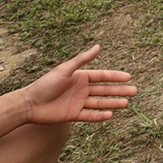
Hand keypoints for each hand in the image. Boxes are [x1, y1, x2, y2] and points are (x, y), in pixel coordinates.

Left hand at [20, 45, 135, 125]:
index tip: (129, 77)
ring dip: (113, 103)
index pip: (102, 76)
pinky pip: (89, 116)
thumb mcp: (65, 70)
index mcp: (80, 77)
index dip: (116, 77)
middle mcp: (81, 90)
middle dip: (119, 91)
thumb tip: (98, 46)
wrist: (28, 104)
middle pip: (104, 90)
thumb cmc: (45, 84)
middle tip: (134, 91)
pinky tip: (110, 115)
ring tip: (126, 104)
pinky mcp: (72, 115)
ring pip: (100, 103)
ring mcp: (78, 103)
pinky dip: (100, 116)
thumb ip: (82, 60)